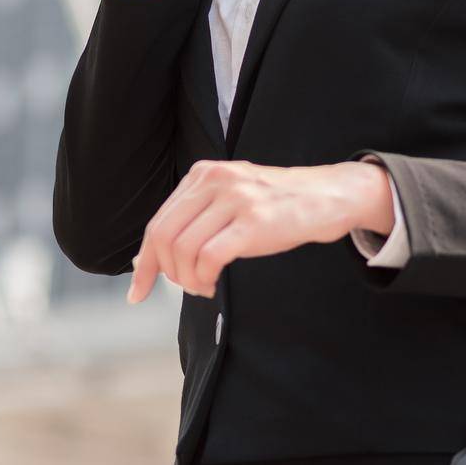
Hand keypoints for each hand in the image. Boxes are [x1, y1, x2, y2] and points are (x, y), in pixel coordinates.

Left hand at [126, 158, 392, 303]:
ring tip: (203, 286)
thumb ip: (190, 222)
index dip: (144, 262)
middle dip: (165, 273)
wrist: (327, 195)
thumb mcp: (228, 201)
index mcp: (203, 174)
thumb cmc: (275, 205)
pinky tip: (213, 284)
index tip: (137, 292)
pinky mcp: (255, 221)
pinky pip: (210, 257)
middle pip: (165, 237)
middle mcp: (215, 180)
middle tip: (185, 288)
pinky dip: (204, 279)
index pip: (158, 223)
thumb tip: (143, 260)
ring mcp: (236, 199)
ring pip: (184, 249)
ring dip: (188, 280)